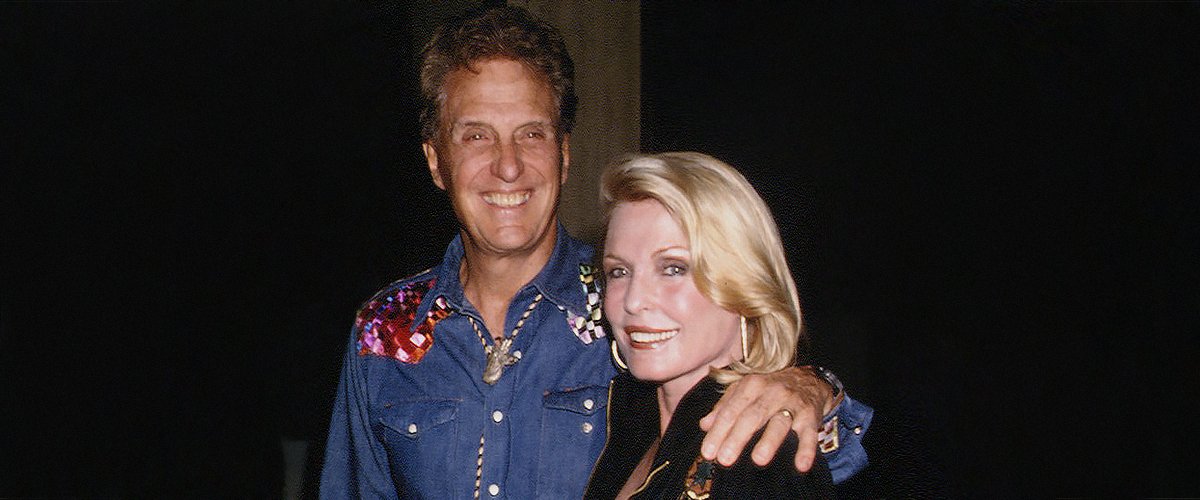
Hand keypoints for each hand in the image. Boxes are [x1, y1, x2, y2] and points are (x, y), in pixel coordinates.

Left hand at [699, 366, 834, 471]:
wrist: (810, 380)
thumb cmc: (770, 389)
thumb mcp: (745, 391)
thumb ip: (724, 407)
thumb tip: (704, 425)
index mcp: (751, 385)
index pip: (731, 411)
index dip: (718, 432)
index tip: (708, 452)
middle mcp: (771, 391)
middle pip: (752, 417)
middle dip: (737, 438)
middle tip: (724, 459)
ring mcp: (792, 403)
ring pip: (779, 423)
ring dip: (769, 441)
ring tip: (758, 460)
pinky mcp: (810, 415)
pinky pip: (809, 433)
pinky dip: (806, 449)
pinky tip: (801, 465)